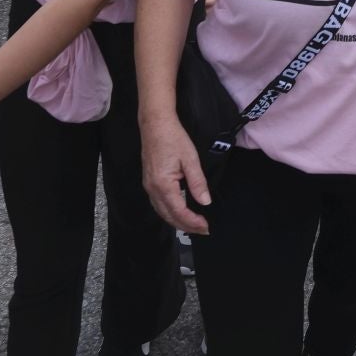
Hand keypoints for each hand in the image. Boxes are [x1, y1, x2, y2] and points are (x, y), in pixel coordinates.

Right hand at [140, 114, 210, 233]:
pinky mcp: (149, 182)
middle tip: (203, 230)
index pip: (179, 211)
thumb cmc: (173, 138)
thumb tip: (205, 201)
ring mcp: (149, 186)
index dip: (193, 222)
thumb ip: (198, 182)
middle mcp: (152, 189)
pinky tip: (179, 212)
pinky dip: (170, 212)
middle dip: (186, 226)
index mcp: (163, 185)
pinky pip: (158, 204)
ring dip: (177, 221)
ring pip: (162, 212)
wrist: (155, 125)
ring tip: (193, 225)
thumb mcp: (190, 159)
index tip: (206, 226)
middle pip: (169, 216)